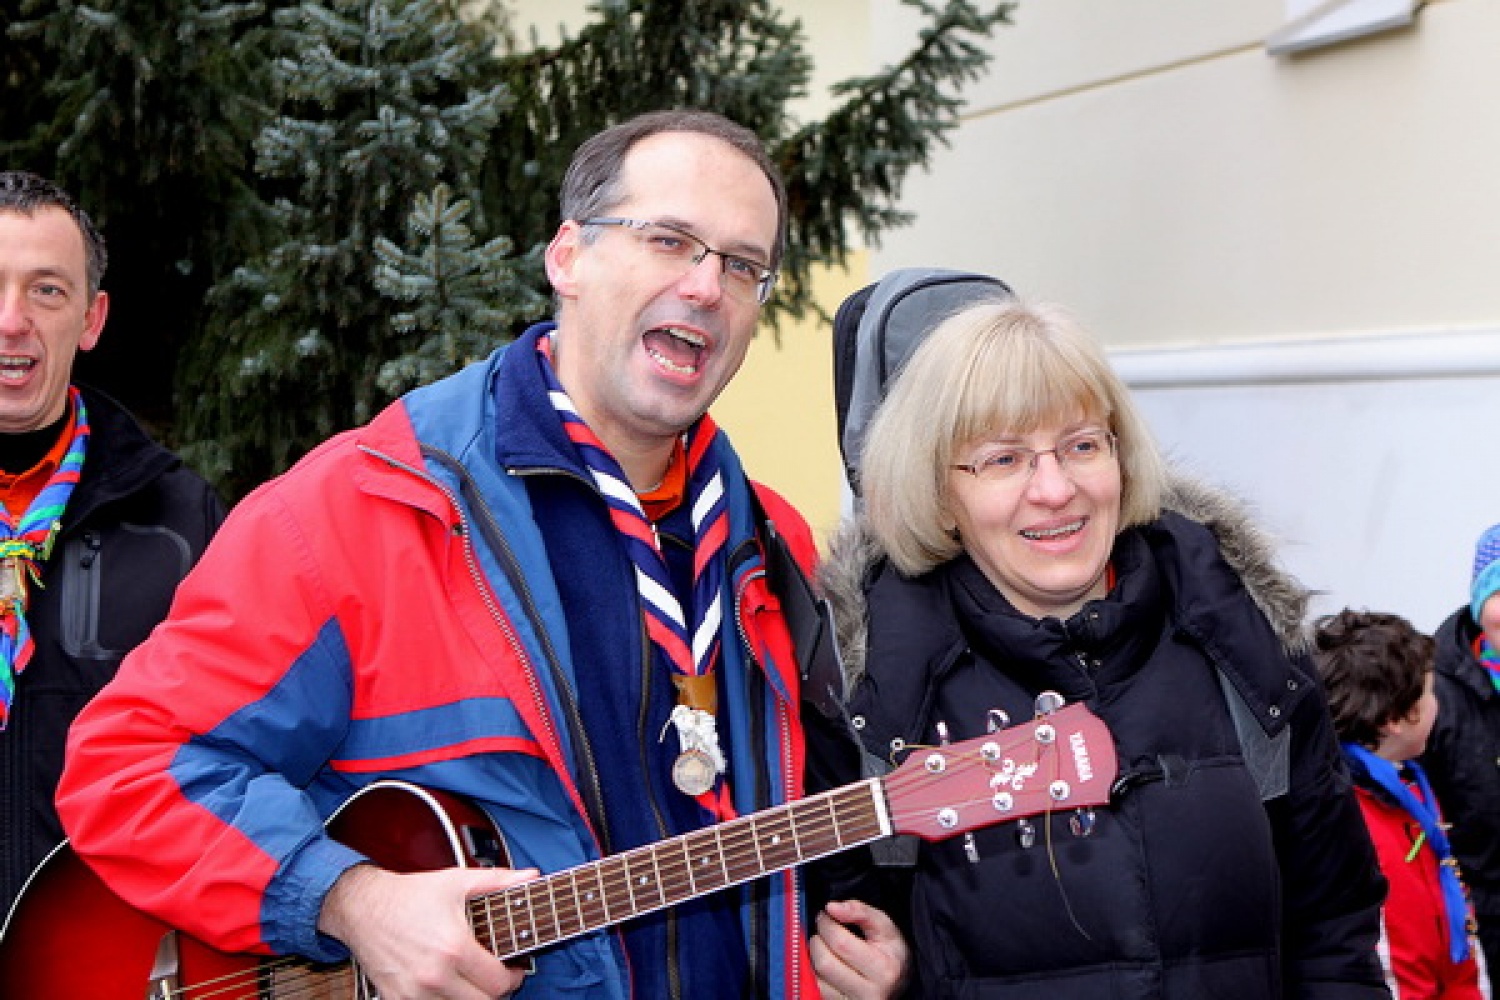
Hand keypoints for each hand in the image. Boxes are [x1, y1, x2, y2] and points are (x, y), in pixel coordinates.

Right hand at [319, 863, 538, 998]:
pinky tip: (448, 988)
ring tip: (472, 982)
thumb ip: (498, 882)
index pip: (498, 983)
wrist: (363, 907)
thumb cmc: (410, 895)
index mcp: (454, 948)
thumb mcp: (457, 882)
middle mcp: (434, 976)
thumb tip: (531, 876)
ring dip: (470, 999)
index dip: (513, 978)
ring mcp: (413, 993)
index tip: (514, 970)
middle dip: (495, 992)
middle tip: (496, 978)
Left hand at [811, 898, 909, 999]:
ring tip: (824, 945)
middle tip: (823, 929)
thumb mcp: (885, 926)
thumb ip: (860, 911)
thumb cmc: (892, 951)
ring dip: (814, 956)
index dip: (827, 924)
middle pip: (825, 963)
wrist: (901, 983)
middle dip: (817, 939)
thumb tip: (831, 907)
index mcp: (883, 969)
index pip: (840, 943)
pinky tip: (826, 962)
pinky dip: (815, 972)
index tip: (826, 914)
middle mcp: (869, 993)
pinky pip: (817, 989)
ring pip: (817, 978)